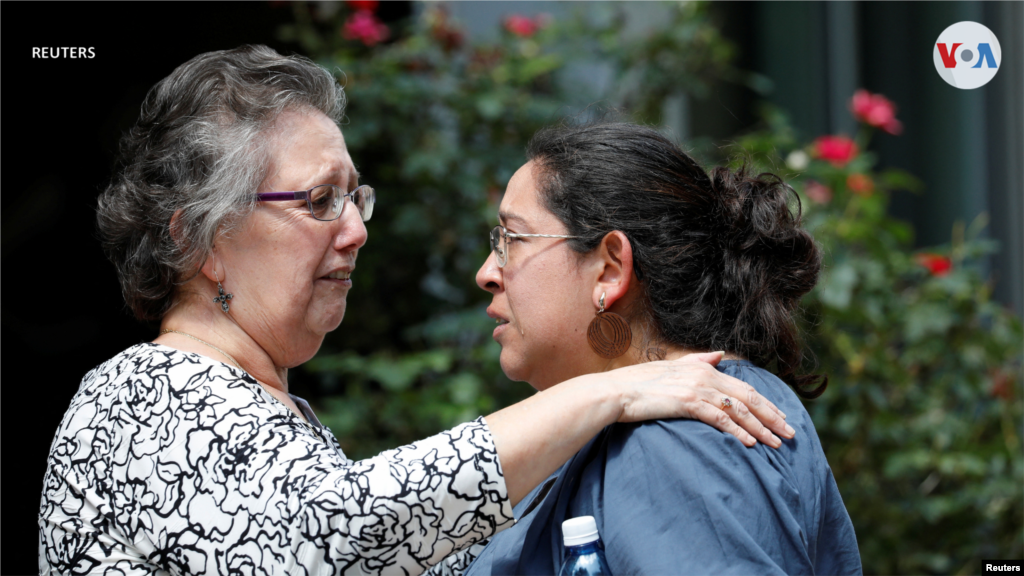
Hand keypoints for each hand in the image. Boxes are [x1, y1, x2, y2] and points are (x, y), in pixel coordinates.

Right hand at [610, 351, 794, 447]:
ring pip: (738, 410)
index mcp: (703, 368)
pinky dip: (737, 431)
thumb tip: (718, 354)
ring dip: (760, 428)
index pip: (742, 387)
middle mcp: (704, 375)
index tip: (781, 417)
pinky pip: (720, 419)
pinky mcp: (687, 403)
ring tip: (776, 443)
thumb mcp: (672, 368)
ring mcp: (696, 388)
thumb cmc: (639, 384)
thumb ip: (698, 361)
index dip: (765, 403)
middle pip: (748, 398)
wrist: (615, 392)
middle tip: (790, 434)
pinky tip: (749, 444)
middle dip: (772, 417)